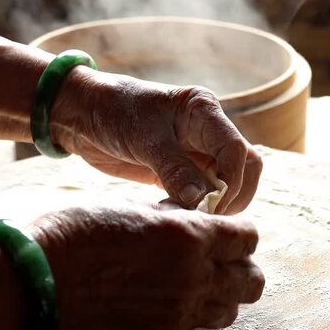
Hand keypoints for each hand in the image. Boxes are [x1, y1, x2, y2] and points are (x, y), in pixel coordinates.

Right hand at [30, 204, 263, 329]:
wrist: (47, 273)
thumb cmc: (86, 229)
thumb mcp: (138, 207)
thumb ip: (178, 216)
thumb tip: (197, 218)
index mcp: (191, 236)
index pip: (248, 238)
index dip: (241, 231)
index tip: (230, 230)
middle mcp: (194, 275)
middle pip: (252, 280)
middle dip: (243, 265)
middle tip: (223, 255)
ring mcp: (180, 309)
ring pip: (232, 308)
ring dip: (226, 292)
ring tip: (203, 278)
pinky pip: (199, 324)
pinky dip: (199, 310)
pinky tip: (178, 295)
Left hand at [52, 68, 262, 213]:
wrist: (84, 115)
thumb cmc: (114, 111)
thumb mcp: (143, 137)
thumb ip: (174, 167)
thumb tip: (202, 200)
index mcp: (203, 111)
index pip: (236, 149)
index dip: (230, 180)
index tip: (209, 204)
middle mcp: (208, 132)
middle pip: (245, 167)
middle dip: (233, 195)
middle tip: (204, 217)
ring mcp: (196, 153)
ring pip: (228, 183)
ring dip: (217, 205)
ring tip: (188, 218)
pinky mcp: (181, 173)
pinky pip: (202, 195)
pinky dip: (196, 209)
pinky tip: (174, 216)